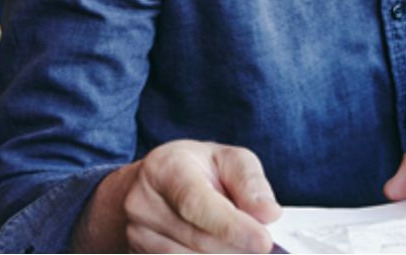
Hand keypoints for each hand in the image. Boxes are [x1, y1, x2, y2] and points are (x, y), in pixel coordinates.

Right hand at [76, 140, 281, 252]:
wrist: (152, 184)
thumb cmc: (197, 170)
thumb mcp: (227, 159)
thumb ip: (250, 182)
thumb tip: (268, 213)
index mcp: (165, 169)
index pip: (195, 203)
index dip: (231, 226)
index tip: (263, 241)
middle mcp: (143, 202)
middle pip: (197, 240)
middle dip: (237, 248)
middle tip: (261, 245)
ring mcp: (137, 233)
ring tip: (240, 246)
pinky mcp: (138, 254)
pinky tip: (222, 252)